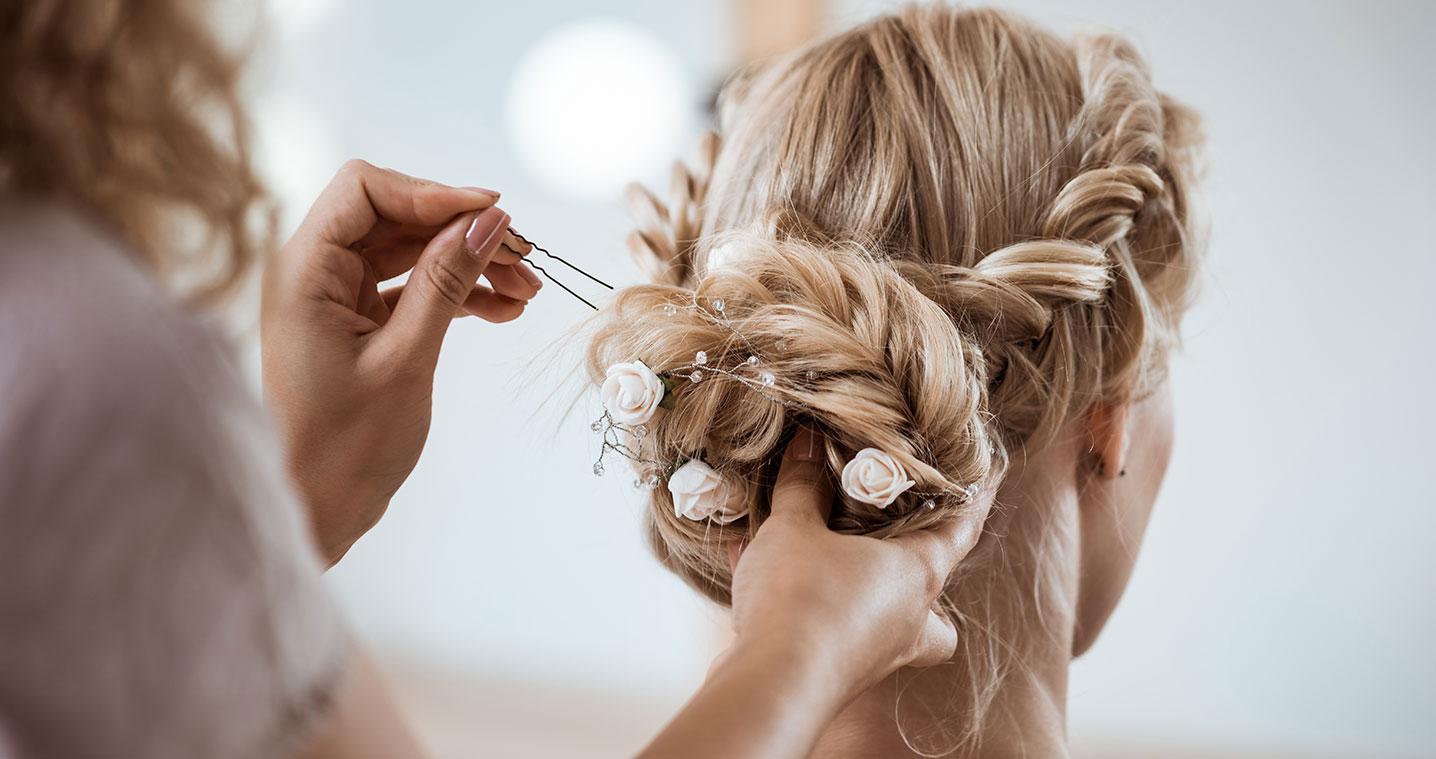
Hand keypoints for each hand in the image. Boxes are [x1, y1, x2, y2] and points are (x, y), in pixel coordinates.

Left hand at [261, 160, 540, 565]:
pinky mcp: (357, 323)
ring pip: (412, 251)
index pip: (365, 189)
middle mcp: (313, 272)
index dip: (433, 193)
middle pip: (396, 216)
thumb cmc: (343, 449)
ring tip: (526, 289)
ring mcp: (335, 297)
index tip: (493, 213)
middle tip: (524, 258)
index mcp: (303, 270)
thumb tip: (487, 220)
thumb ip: (446, 280)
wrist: (314, 512)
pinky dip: (457, 293)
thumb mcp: (406, 358)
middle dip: (463, 231)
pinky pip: (413, 288)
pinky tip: (504, 309)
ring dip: (470, 263)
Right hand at [727, 423, 992, 699]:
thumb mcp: (794, 526)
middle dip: (927, 571)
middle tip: (903, 541)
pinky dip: (808, 606)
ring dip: (872, 595)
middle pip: (939, 596)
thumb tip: (808, 442)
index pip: (962, 529)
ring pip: (896, 626)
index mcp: (916, 574)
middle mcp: (908, 619)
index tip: (991, 474)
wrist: (770, 685)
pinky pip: (832, 630)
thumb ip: (802, 483)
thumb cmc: (800, 599)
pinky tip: (763, 576)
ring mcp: (877, 652)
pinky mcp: (839, 672)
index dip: (976, 499)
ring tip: (837, 565)